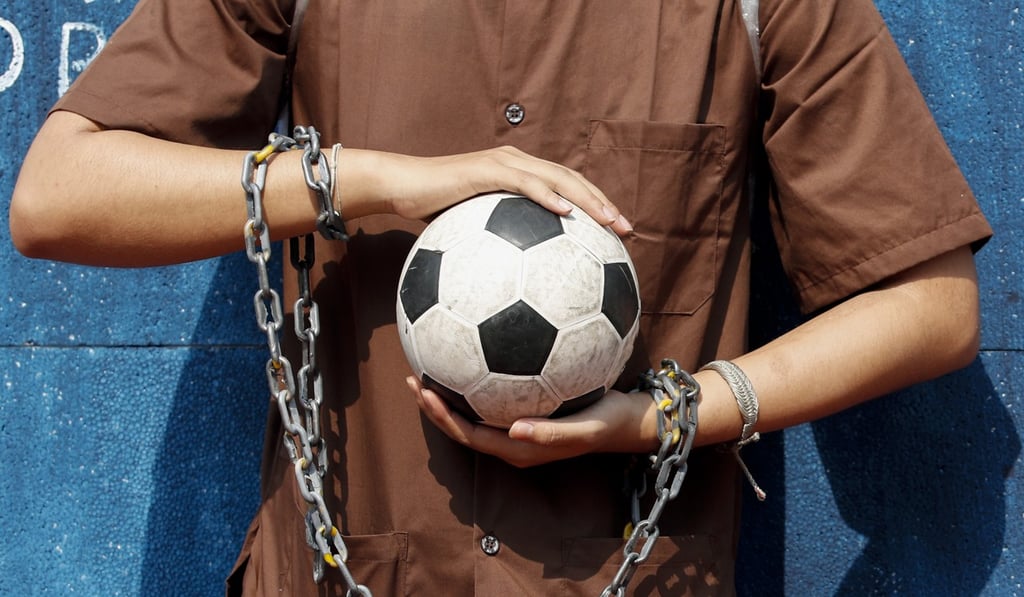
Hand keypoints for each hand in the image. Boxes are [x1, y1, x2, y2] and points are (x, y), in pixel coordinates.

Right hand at [342, 146, 632, 235]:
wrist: (401, 187)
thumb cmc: (432, 211)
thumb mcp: (471, 232)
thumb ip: (496, 245)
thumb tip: (514, 281)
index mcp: (518, 173)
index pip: (567, 187)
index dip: (595, 205)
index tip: (616, 234)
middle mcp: (517, 162)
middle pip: (573, 180)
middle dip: (604, 204)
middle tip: (628, 230)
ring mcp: (504, 162)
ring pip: (558, 178)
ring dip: (588, 200)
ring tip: (610, 222)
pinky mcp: (487, 170)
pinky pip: (525, 184)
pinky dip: (548, 197)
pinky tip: (567, 216)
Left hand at [406, 376, 658, 467]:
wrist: (627, 422)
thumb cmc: (608, 422)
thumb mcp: (585, 428)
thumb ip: (551, 432)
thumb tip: (514, 429)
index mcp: (520, 448)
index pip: (470, 436)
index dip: (443, 417)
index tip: (424, 391)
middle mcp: (513, 442)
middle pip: (462, 428)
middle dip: (433, 406)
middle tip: (413, 377)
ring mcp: (518, 430)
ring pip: (472, 416)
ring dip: (447, 398)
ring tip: (426, 370)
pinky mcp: (526, 415)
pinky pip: (489, 403)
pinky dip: (471, 385)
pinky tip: (468, 358)